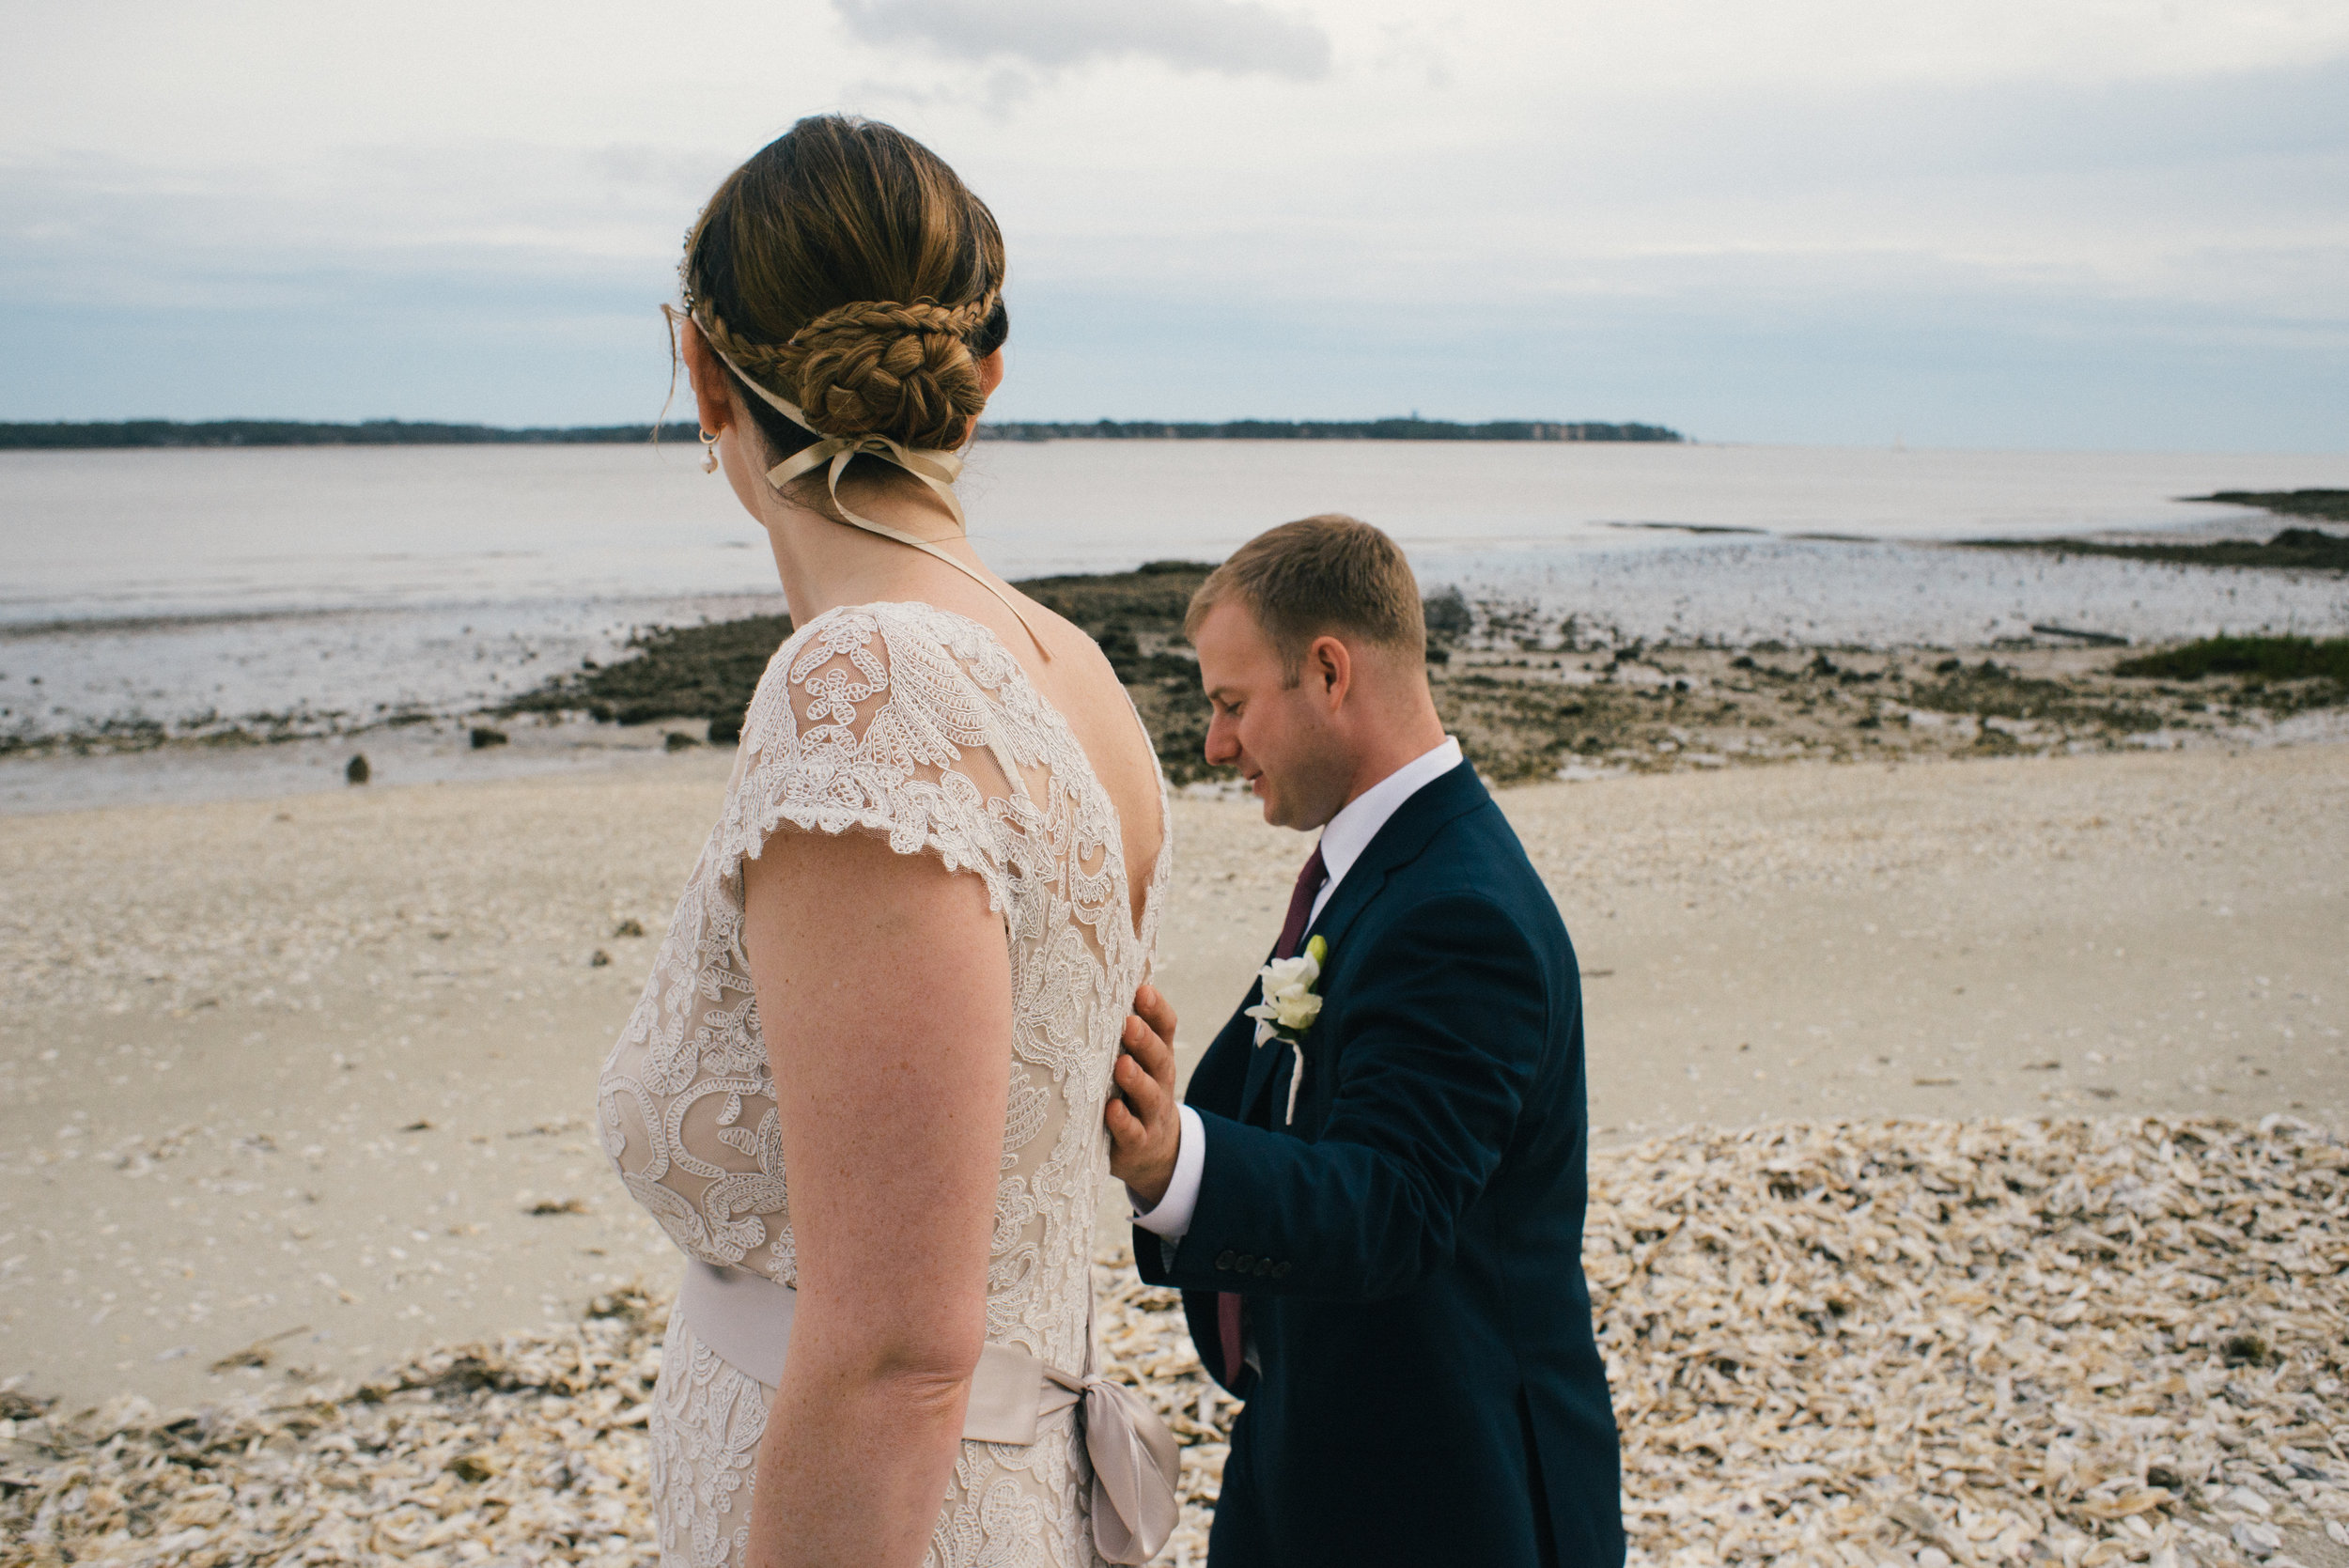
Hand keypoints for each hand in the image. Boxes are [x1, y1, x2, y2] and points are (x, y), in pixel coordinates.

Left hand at [1107, 984, 1181, 1210]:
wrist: (1152, 1152)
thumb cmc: (1132, 1093)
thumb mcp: (1136, 1061)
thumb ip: (1125, 1030)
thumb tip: (1095, 978)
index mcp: (1157, 1057)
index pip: (1165, 1028)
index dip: (1157, 1009)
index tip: (1142, 989)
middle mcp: (1159, 1082)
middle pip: (1159, 1059)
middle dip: (1145, 1040)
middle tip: (1129, 1023)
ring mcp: (1152, 1115)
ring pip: (1149, 1095)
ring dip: (1136, 1080)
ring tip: (1122, 1064)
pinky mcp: (1139, 1143)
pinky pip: (1132, 1133)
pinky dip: (1123, 1122)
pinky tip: (1112, 1110)